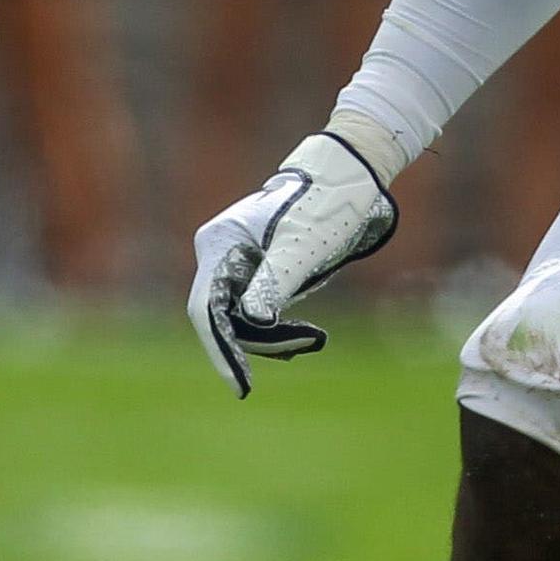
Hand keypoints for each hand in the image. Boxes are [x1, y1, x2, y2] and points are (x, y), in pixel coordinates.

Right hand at [188, 126, 399, 396]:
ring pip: (244, 317)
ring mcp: (239, 263)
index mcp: (219, 244)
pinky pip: (260, 311)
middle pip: (224, 317)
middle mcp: (222, 253)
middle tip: (305, 347)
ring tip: (314, 339)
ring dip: (275, 335)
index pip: (207, 309)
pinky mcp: (260, 271)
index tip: (241, 385)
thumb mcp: (302, 245)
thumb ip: (275, 281)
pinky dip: (280, 327)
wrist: (352, 175)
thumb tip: (253, 321)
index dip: (221, 349)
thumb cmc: (327, 203)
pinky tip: (308, 337)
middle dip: (258, 342)